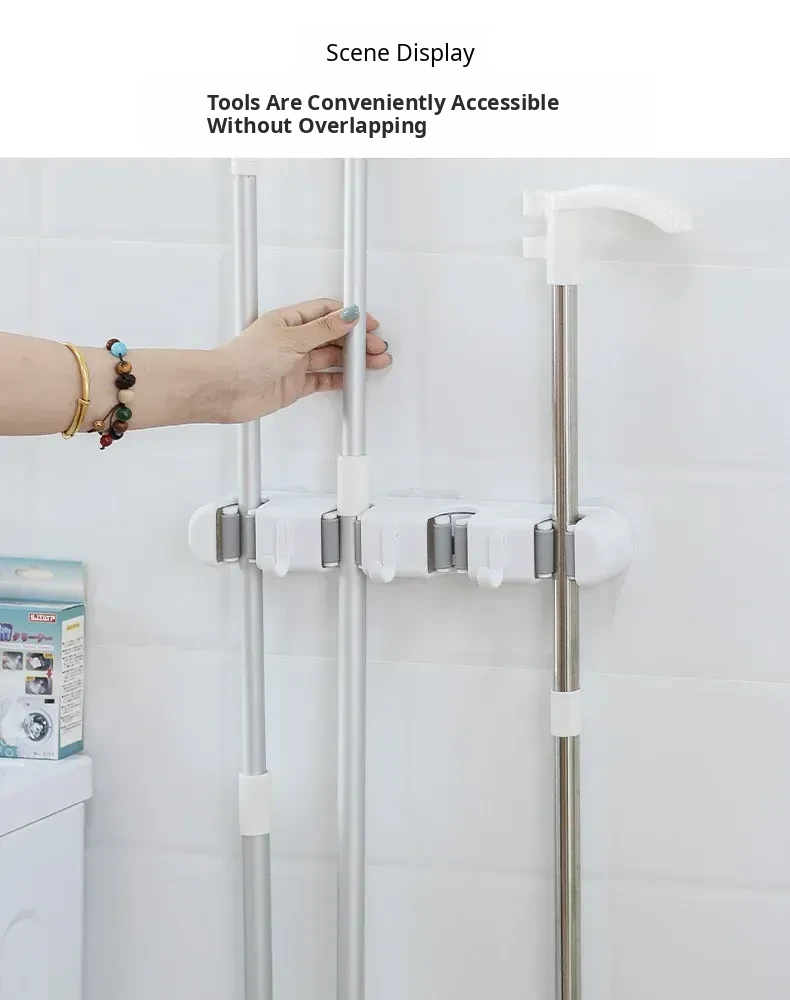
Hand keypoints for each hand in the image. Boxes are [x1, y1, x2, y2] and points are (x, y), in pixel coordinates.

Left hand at [216, 298, 390, 422]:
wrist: (226, 390)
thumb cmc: (245, 359)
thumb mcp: (291, 338)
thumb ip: (323, 329)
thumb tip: (347, 316)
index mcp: (289, 321)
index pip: (326, 312)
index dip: (349, 316)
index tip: (369, 323)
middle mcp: (292, 340)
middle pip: (332, 336)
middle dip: (356, 341)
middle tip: (377, 347)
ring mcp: (294, 363)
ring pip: (331, 358)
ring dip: (352, 361)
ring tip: (373, 363)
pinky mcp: (294, 385)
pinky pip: (323, 380)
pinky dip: (339, 380)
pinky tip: (352, 379)